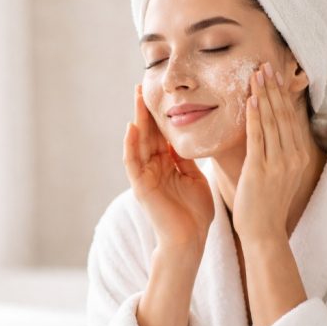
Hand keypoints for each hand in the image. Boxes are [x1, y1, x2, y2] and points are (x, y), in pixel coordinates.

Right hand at [123, 84, 214, 259]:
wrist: (190, 240)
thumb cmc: (195, 213)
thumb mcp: (195, 178)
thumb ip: (188, 159)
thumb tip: (189, 139)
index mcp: (168, 164)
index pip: (163, 134)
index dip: (162, 114)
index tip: (164, 93)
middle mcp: (154, 167)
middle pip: (149, 133)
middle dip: (146, 110)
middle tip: (143, 85)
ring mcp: (145, 176)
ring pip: (139, 142)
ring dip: (137, 119)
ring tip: (136, 97)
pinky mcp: (141, 186)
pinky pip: (132, 162)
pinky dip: (131, 144)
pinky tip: (132, 127)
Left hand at [233, 62, 309, 244]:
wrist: (264, 232)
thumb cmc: (266, 203)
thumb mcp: (279, 173)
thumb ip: (278, 150)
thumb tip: (268, 128)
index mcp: (299, 156)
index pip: (291, 118)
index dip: (283, 94)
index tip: (275, 74)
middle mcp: (293, 157)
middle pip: (283, 115)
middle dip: (274, 88)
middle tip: (265, 65)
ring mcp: (279, 163)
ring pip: (272, 122)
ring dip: (263, 96)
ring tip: (256, 75)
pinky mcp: (262, 170)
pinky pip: (258, 138)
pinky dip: (254, 118)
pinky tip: (249, 101)